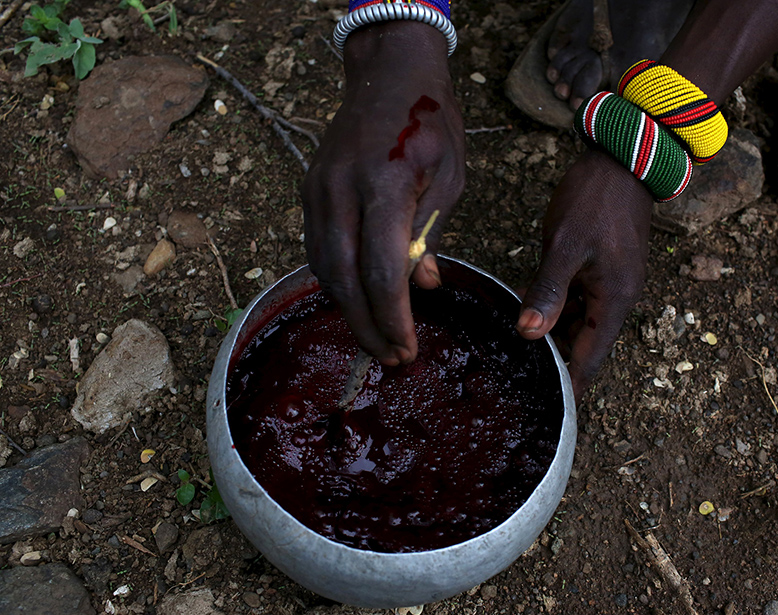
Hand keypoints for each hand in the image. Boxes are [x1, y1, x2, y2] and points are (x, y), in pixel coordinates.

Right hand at [302, 21, 464, 365]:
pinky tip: (358, 302)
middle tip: (391, 358)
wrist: (389, 75)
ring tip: (378, 340)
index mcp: (386, 182)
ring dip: (348, 310)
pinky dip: (335, 282)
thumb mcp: (451, 179)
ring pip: (322, 267)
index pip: (382, 267)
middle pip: (343, 277)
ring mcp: (318, 188)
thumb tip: (419, 288)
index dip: (393, 316)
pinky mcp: (309, 191)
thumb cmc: (430, 125)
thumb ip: (430, 236)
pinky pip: (317, 248)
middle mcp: (341, 187)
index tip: (407, 349)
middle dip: (366, 326)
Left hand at [517, 149, 651, 399]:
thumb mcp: (565, 245)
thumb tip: (528, 335)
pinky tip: (526, 314)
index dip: (570, 388)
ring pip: (577, 323)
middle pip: (583, 345)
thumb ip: (547, 290)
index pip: (590, 359)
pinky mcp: (599, 269)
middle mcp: (616, 299)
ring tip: (514, 356)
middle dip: (555, 364)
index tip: (550, 413)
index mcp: (614, 301)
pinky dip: (554, 310)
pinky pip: (576, 301)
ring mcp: (609, 284)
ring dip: (552, 336)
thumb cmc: (595, 200)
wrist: (622, 158)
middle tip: (517, 384)